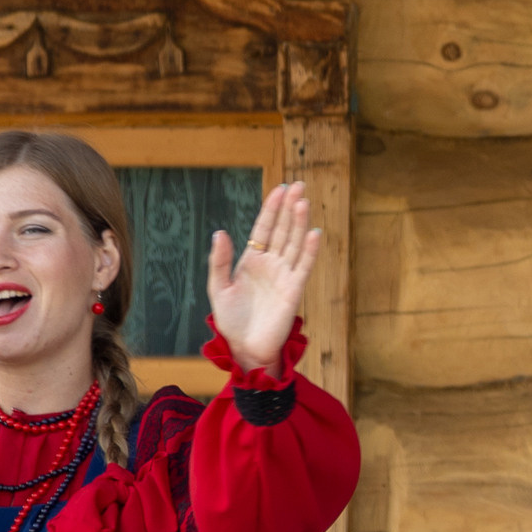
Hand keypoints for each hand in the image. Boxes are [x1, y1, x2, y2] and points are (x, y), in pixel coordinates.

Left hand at [208, 182, 320, 372]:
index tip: (280, 189)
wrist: (244, 346)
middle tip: (299, 185)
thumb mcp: (218, 287)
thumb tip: (220, 232)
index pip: (264, 228)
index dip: (272, 209)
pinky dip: (308, 250)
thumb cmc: (230, 319)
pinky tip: (313, 233)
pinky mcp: (293, 289)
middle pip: (282, 229)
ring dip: (299, 223)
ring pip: (293, 243)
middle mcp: (270, 264)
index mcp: (252, 260)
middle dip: (289, 207)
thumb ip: (219, 260)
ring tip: (303, 201)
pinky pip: (303, 266)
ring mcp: (283, 275)